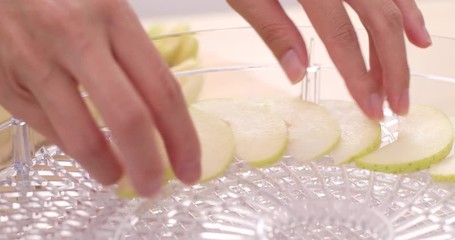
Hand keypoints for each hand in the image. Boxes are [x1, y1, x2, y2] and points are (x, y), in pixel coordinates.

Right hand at [0, 0, 199, 196]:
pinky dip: (73, 148)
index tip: (189, 168)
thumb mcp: (105, 7)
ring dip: (106, 168)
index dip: (182, 138)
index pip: (163, 91)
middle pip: (128, 120)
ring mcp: (37, 62)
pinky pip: (47, 130)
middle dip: (148, 164)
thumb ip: (132, 54)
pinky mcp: (5, 82)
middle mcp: (77, 40)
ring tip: (117, 176)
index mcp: (114, 18)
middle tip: (155, 185)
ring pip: (80, 137)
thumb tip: (159, 110)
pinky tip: (84, 149)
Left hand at [228, 0, 431, 118]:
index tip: (371, 108)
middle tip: (397, 105)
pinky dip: (406, 8)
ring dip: (401, 42)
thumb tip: (298, 73)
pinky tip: (414, 30)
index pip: (341, 37)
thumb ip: (274, 29)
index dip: (359, 76)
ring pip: (392, 2)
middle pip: (380, 21)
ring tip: (404, 77)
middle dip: (393, 67)